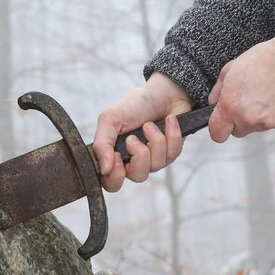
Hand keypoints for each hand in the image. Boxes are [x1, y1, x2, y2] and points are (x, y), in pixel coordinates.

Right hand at [93, 72, 192, 191]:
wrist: (162, 92)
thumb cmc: (134, 104)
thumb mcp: (110, 119)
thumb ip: (101, 144)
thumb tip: (103, 169)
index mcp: (114, 155)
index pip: (111, 182)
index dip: (115, 177)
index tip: (118, 158)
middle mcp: (134, 161)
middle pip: (137, 177)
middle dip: (139, 155)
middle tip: (134, 138)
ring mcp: (154, 159)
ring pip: (156, 165)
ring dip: (154, 140)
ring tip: (150, 124)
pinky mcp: (171, 153)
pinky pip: (173, 154)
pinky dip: (170, 134)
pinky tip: (168, 121)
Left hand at [208, 28, 274, 142]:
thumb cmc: (264, 58)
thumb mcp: (231, 68)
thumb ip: (218, 90)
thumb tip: (213, 103)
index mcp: (231, 106)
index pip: (218, 134)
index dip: (219, 128)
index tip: (223, 122)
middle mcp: (249, 118)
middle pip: (238, 132)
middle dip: (239, 120)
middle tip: (249, 100)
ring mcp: (269, 122)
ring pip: (258, 127)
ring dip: (259, 116)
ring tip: (267, 94)